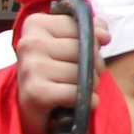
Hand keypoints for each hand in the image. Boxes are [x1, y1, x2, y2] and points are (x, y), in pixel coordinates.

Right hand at [16, 10, 109, 133]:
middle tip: (82, 77)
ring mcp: (31, 67)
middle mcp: (29, 43)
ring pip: (81, 72)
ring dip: (89, 85)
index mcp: (36, 24)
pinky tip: (76, 103)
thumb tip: (104, 34)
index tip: (81, 54)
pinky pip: (76, 92)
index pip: (80, 26)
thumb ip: (89, 32)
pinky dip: (86, 101)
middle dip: (93, 65)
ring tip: (76, 89)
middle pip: (83, 48)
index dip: (91, 41)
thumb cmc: (53, 72)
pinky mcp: (35, 92)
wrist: (31, 109)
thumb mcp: (68, 44)